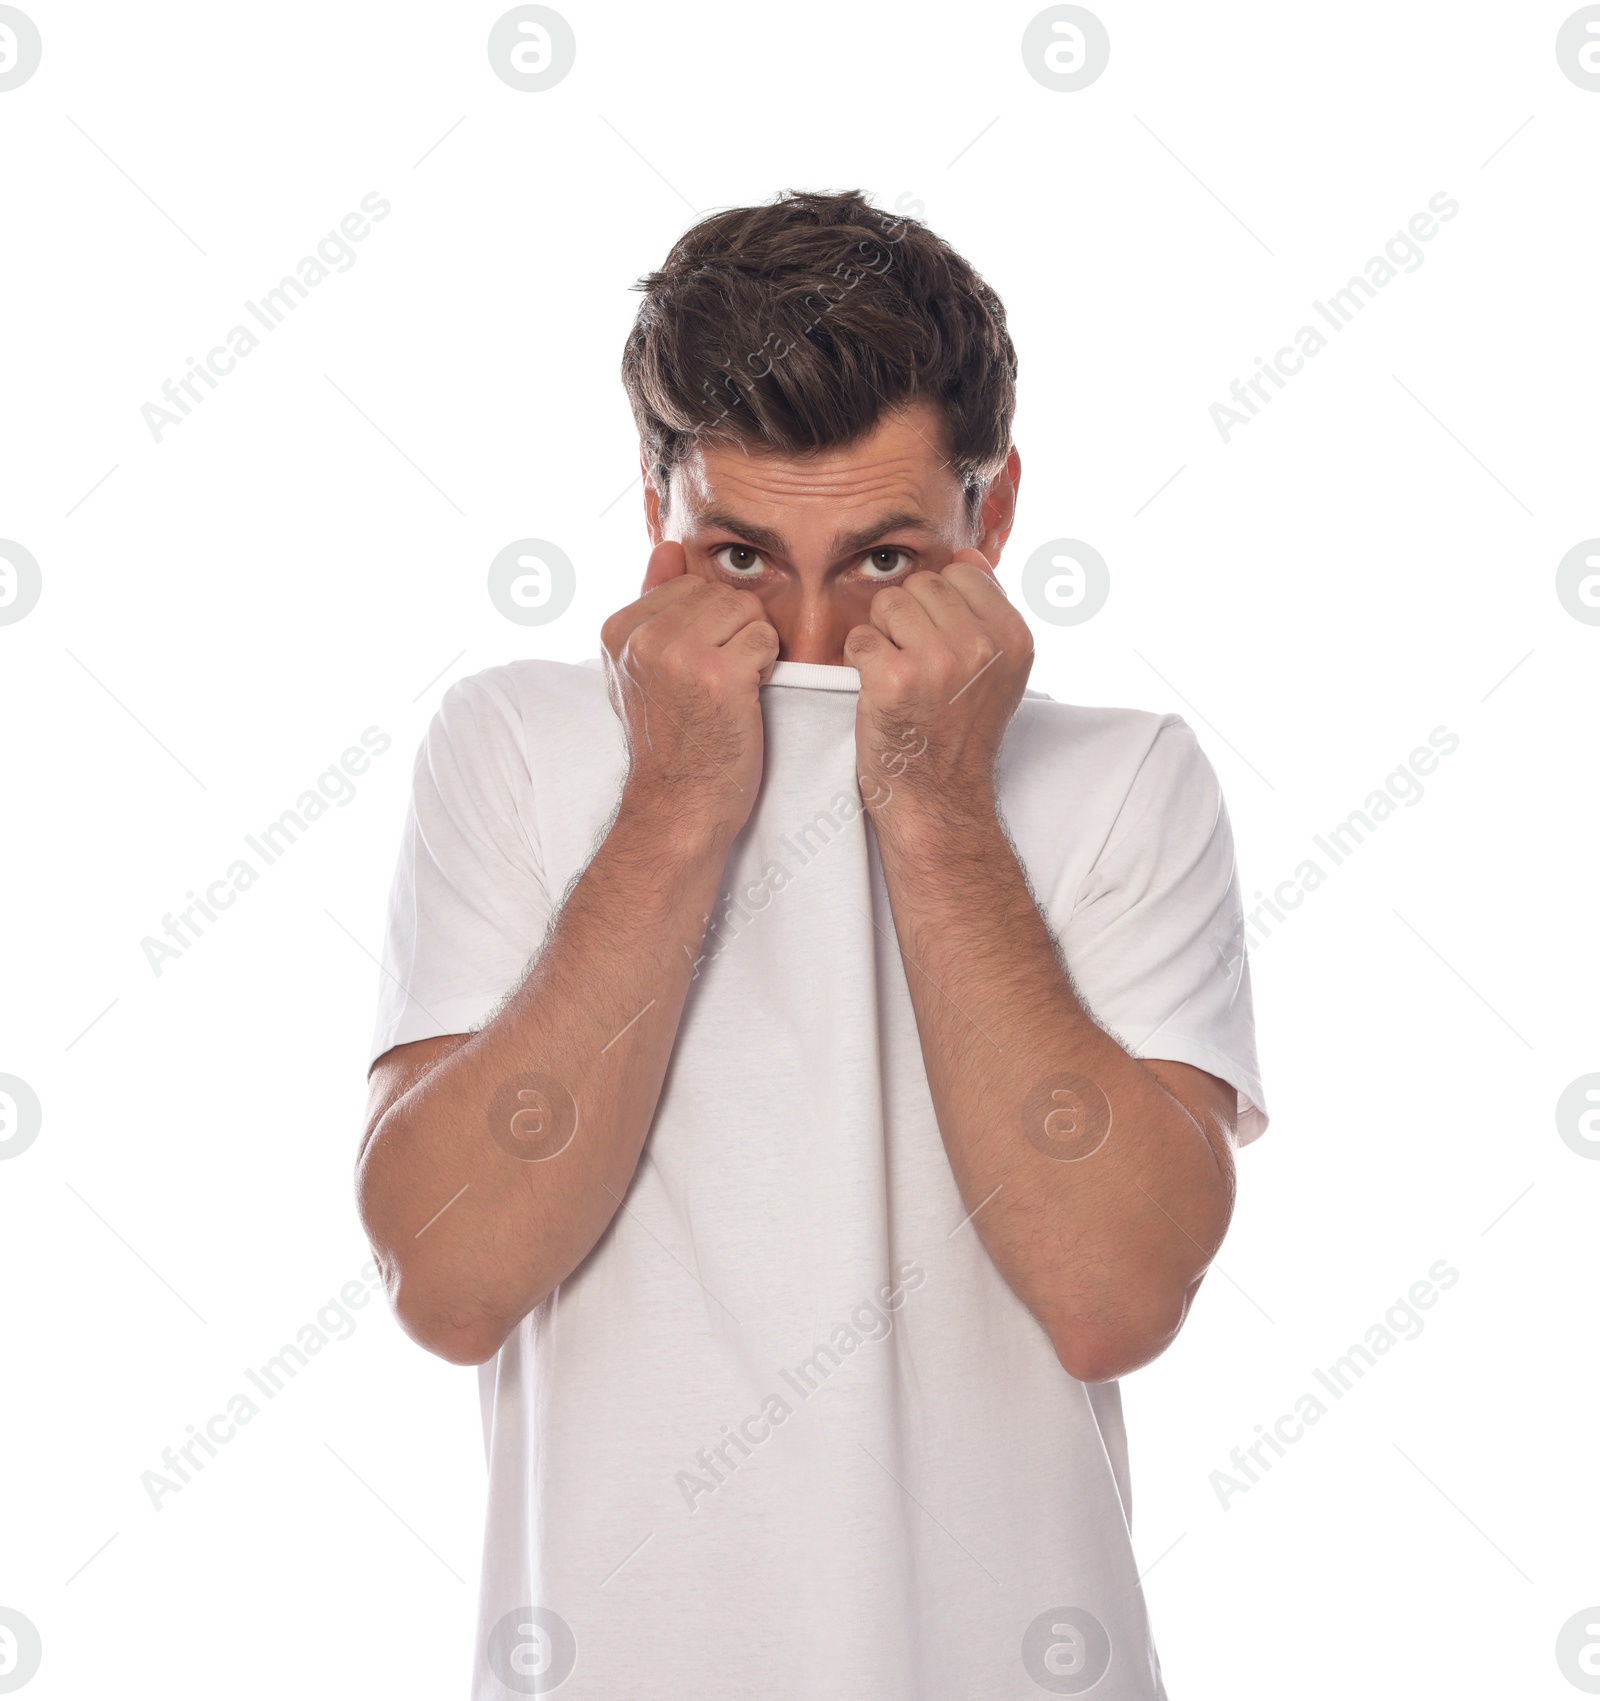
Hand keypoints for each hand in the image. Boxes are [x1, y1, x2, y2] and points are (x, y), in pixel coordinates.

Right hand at [600, 541, 779, 847]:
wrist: (678, 804)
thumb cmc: (670, 739)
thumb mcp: (641, 668)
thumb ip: (651, 602)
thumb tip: (667, 545)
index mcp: (619, 628)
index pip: (690, 585)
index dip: (709, 625)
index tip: (695, 670)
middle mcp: (642, 636)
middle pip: (721, 593)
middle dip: (733, 633)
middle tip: (716, 683)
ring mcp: (678, 653)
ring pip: (747, 610)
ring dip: (752, 648)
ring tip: (730, 689)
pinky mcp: (718, 675)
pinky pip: (766, 638)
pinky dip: (766, 668)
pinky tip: (744, 700)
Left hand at [842, 550, 1033, 833]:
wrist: (937, 798)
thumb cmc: (959, 732)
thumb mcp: (999, 670)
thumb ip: (988, 609)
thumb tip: (966, 553)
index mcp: (1013, 638)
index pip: (962, 570)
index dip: (940, 604)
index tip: (943, 646)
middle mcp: (981, 646)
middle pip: (922, 584)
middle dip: (909, 618)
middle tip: (917, 666)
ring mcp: (938, 662)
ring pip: (887, 604)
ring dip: (882, 636)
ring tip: (899, 676)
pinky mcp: (893, 679)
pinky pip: (860, 636)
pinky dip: (859, 661)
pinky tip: (878, 690)